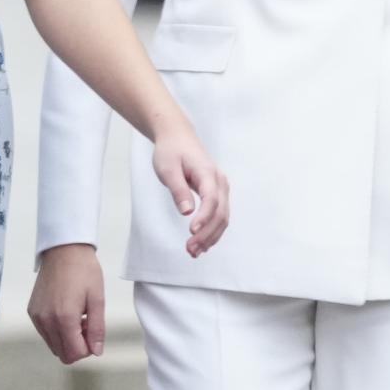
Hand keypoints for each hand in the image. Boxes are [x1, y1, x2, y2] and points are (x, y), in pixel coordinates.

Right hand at [29, 243, 104, 363]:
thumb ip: (97, 329)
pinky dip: (55, 330)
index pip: (75, 354)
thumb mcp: (97, 299)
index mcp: (64, 318)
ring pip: (53, 345)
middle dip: (77, 345)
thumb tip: (96, 352)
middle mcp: (46, 321)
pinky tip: (63, 311)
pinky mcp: (32, 311)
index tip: (92, 329)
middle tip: (85, 323)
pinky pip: (44, 333)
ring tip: (75, 316)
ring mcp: (37, 316)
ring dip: (66, 339)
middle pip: (63, 354)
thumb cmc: (84, 270)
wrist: (63, 248)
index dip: (89, 348)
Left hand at [150, 126, 229, 256]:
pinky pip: (219, 215)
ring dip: (210, 237)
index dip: (204, 217)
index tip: (192, 231)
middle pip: (220, 213)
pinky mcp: (217, 194)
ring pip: (222, 217)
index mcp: (207, 173)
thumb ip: (178, 189)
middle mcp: (219, 181)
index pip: (211, 199)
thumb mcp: (168, 168)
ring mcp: (220, 188)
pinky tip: (202, 245)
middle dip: (206, 233)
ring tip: (193, 252)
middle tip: (190, 249)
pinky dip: (212, 231)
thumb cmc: (171, 151)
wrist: (177, 137)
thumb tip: (187, 212)